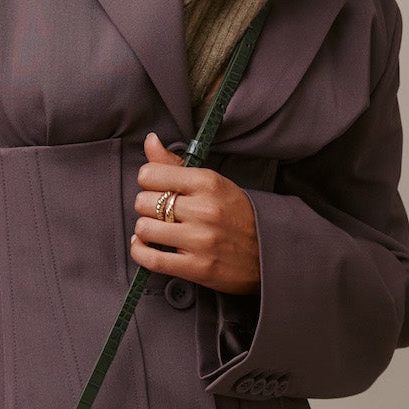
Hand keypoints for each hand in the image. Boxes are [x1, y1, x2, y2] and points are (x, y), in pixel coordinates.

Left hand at [131, 132, 260, 295]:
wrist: (269, 252)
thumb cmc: (237, 214)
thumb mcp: (213, 183)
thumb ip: (176, 164)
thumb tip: (150, 140)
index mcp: (208, 182)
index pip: (150, 174)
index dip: (148, 181)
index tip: (156, 188)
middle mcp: (204, 209)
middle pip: (143, 201)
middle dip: (146, 206)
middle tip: (159, 211)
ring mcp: (200, 240)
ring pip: (144, 229)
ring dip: (145, 230)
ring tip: (156, 229)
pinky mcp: (197, 267)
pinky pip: (151, 259)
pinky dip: (139, 252)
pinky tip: (144, 247)